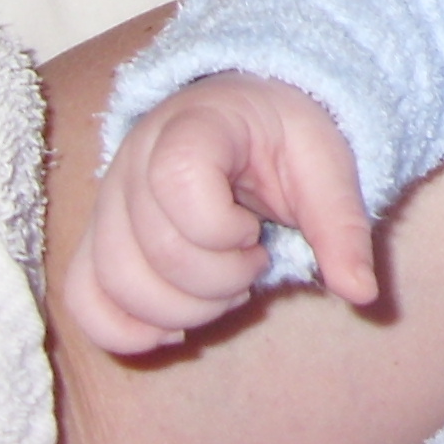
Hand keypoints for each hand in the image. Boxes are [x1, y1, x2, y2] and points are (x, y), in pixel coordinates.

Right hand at [64, 73, 379, 357]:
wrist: (251, 115)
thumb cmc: (288, 135)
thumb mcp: (327, 165)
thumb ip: (341, 225)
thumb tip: (361, 292)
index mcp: (193, 126)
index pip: (178, 182)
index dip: (221, 228)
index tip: (256, 226)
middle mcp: (135, 160)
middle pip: (152, 251)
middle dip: (216, 281)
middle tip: (253, 261)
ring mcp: (109, 201)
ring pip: (115, 284)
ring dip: (179, 310)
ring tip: (222, 286)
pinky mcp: (98, 238)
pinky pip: (82, 298)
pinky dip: (123, 328)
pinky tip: (173, 326)